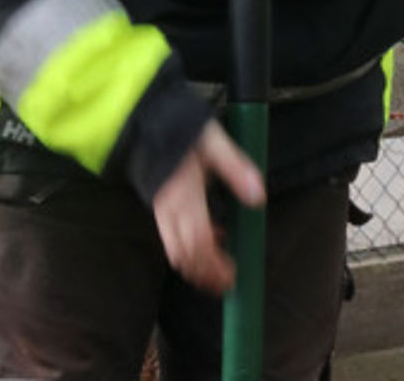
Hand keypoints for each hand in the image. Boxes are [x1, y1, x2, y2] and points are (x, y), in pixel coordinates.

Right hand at [152, 120, 264, 294]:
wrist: (144, 122)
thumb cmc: (182, 130)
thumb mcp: (214, 142)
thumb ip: (236, 169)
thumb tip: (258, 197)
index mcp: (184, 196)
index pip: (197, 242)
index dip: (214, 265)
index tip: (231, 277)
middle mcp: (168, 209)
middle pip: (184, 254)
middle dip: (205, 274)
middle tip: (228, 282)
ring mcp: (161, 211)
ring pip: (176, 251)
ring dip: (197, 265)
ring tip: (220, 269)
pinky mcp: (159, 208)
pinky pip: (171, 238)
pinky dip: (189, 248)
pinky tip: (211, 237)